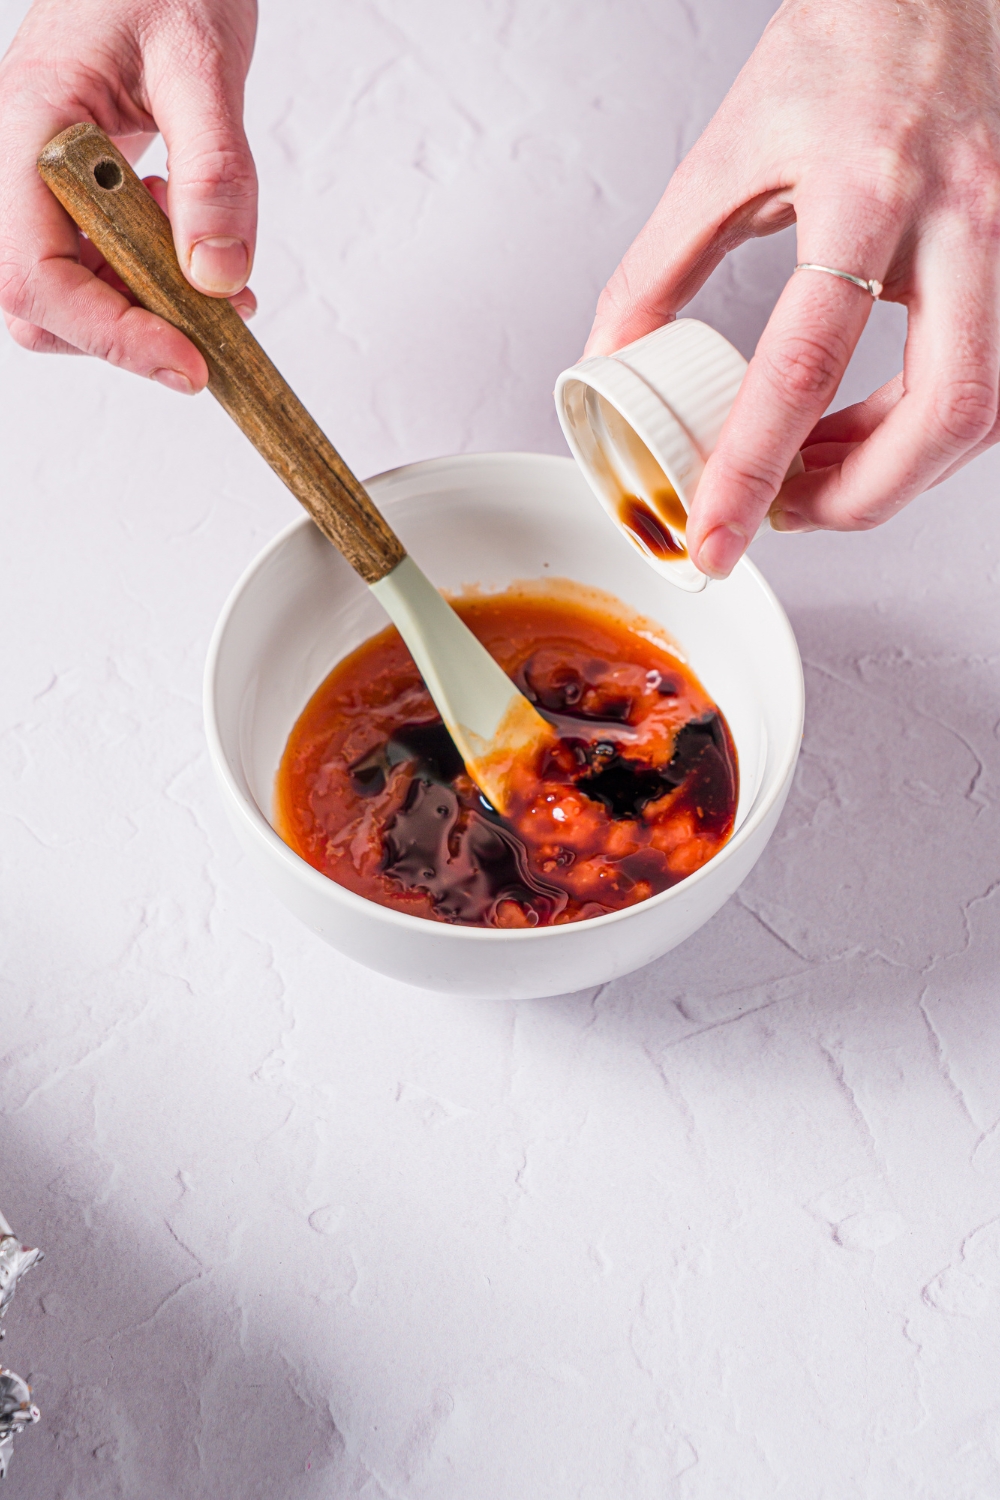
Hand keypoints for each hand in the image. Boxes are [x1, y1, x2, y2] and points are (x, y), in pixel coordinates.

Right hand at [0, 0, 258, 392]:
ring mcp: (45, 184)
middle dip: (128, 333)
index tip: (187, 361)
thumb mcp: (201, 59)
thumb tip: (218, 274)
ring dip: (147, 311)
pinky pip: (99, 266)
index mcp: (28, 128)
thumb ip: (214, 167)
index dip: (110, 334)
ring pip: (71, 294)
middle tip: (212, 331)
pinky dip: (154, 283)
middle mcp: (21, 165)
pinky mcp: (78, 195)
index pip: (36, 273)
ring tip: (210, 275)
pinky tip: (190, 244)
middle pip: (42, 303)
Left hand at [585, 0, 999, 576]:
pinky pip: (981, 385)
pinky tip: (853, 438)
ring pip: (976, 413)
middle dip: (856, 499)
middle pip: (939, 414)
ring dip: (887, 474)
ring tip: (805, 481)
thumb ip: (658, 266)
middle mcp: (958, 218)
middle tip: (779, 520)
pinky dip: (910, 435)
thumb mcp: (727, 154)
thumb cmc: (841, 52)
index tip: (713, 536)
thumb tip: (609, 360)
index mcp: (865, 186)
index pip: (805, 363)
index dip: (752, 467)